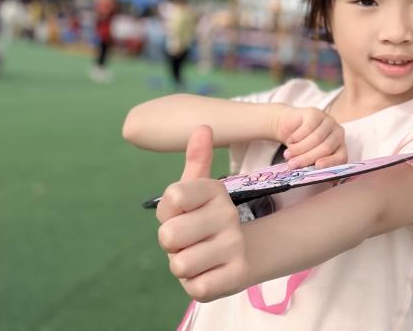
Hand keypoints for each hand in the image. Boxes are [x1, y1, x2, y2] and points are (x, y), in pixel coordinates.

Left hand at [156, 125, 251, 301]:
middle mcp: (228, 214)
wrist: (245, 254)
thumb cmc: (207, 219)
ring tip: (200, 256)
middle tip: (189, 240)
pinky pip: (194, 286)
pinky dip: (196, 283)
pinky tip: (210, 272)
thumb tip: (203, 127)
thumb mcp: (198, 191)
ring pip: (179, 264)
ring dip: (184, 265)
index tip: (183, 213)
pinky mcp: (236, 276)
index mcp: (215, 190)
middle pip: (168, 236)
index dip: (168, 212)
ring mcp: (234, 245)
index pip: (172, 197)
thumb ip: (195, 161)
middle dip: (172, 244)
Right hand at [275, 107, 346, 168]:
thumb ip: (312, 164)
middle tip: (292, 164)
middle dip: (307, 158)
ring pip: (316, 138)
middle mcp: (338, 133)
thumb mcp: (308, 157)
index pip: (341, 157)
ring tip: (287, 155)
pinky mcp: (316, 113)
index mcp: (340, 147)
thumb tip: (311, 175)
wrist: (289, 126)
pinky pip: (308, 127)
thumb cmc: (301, 146)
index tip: (317, 166)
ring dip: (299, 149)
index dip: (331, 162)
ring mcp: (328, 121)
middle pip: (326, 148)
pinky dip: (296, 137)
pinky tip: (290, 141)